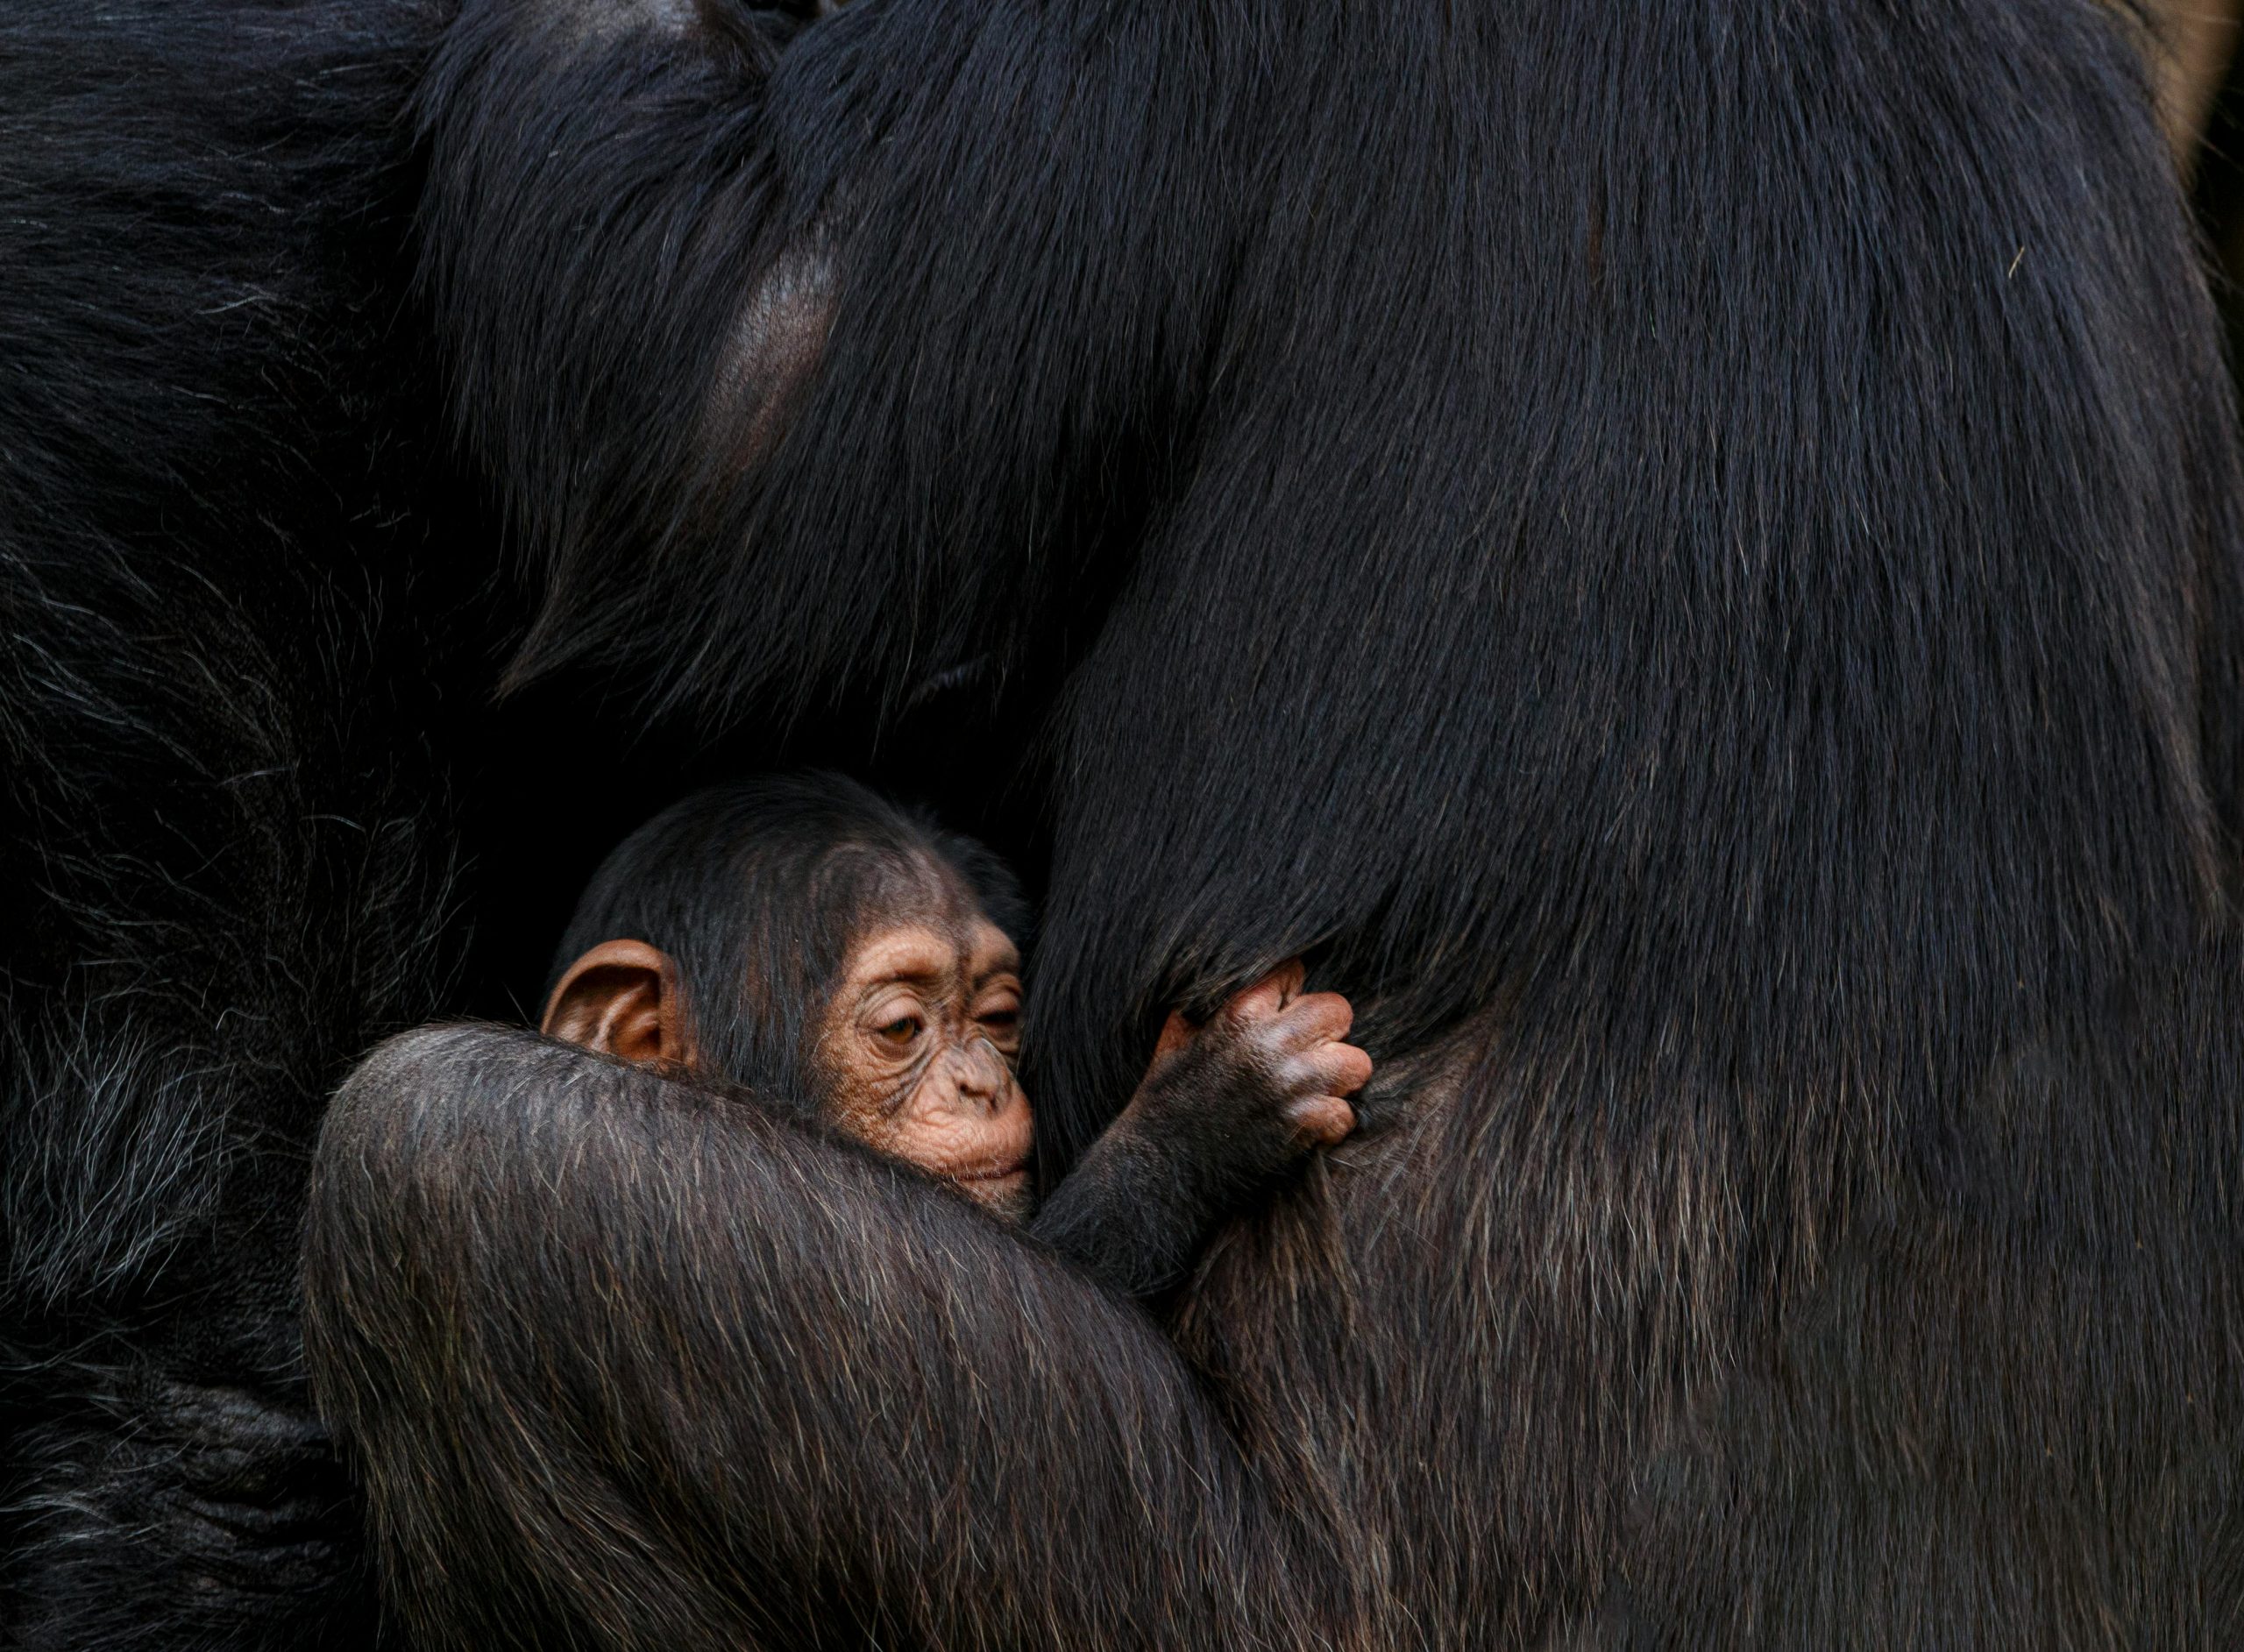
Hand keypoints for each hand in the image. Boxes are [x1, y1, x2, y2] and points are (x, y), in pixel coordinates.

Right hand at [1135, 960, 1371, 1162]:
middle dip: (1326, 1030)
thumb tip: (1231, 979)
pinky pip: (1347, 1114)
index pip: (1294, 973)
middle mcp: (1271, 1045)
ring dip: (1339, 1078)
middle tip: (1306, 1052)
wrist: (1158, 1167)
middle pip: (1339, 1010)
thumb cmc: (1165, 1099)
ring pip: (1358, 1063)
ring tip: (1313, 1088)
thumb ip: (1208, 1003)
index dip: (1289, 994)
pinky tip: (1306, 1124)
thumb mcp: (1176, 1035)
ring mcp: (1291, 1086)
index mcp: (1239, 1014)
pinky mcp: (1302, 1127)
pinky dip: (1331, 1123)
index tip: (1280, 1015)